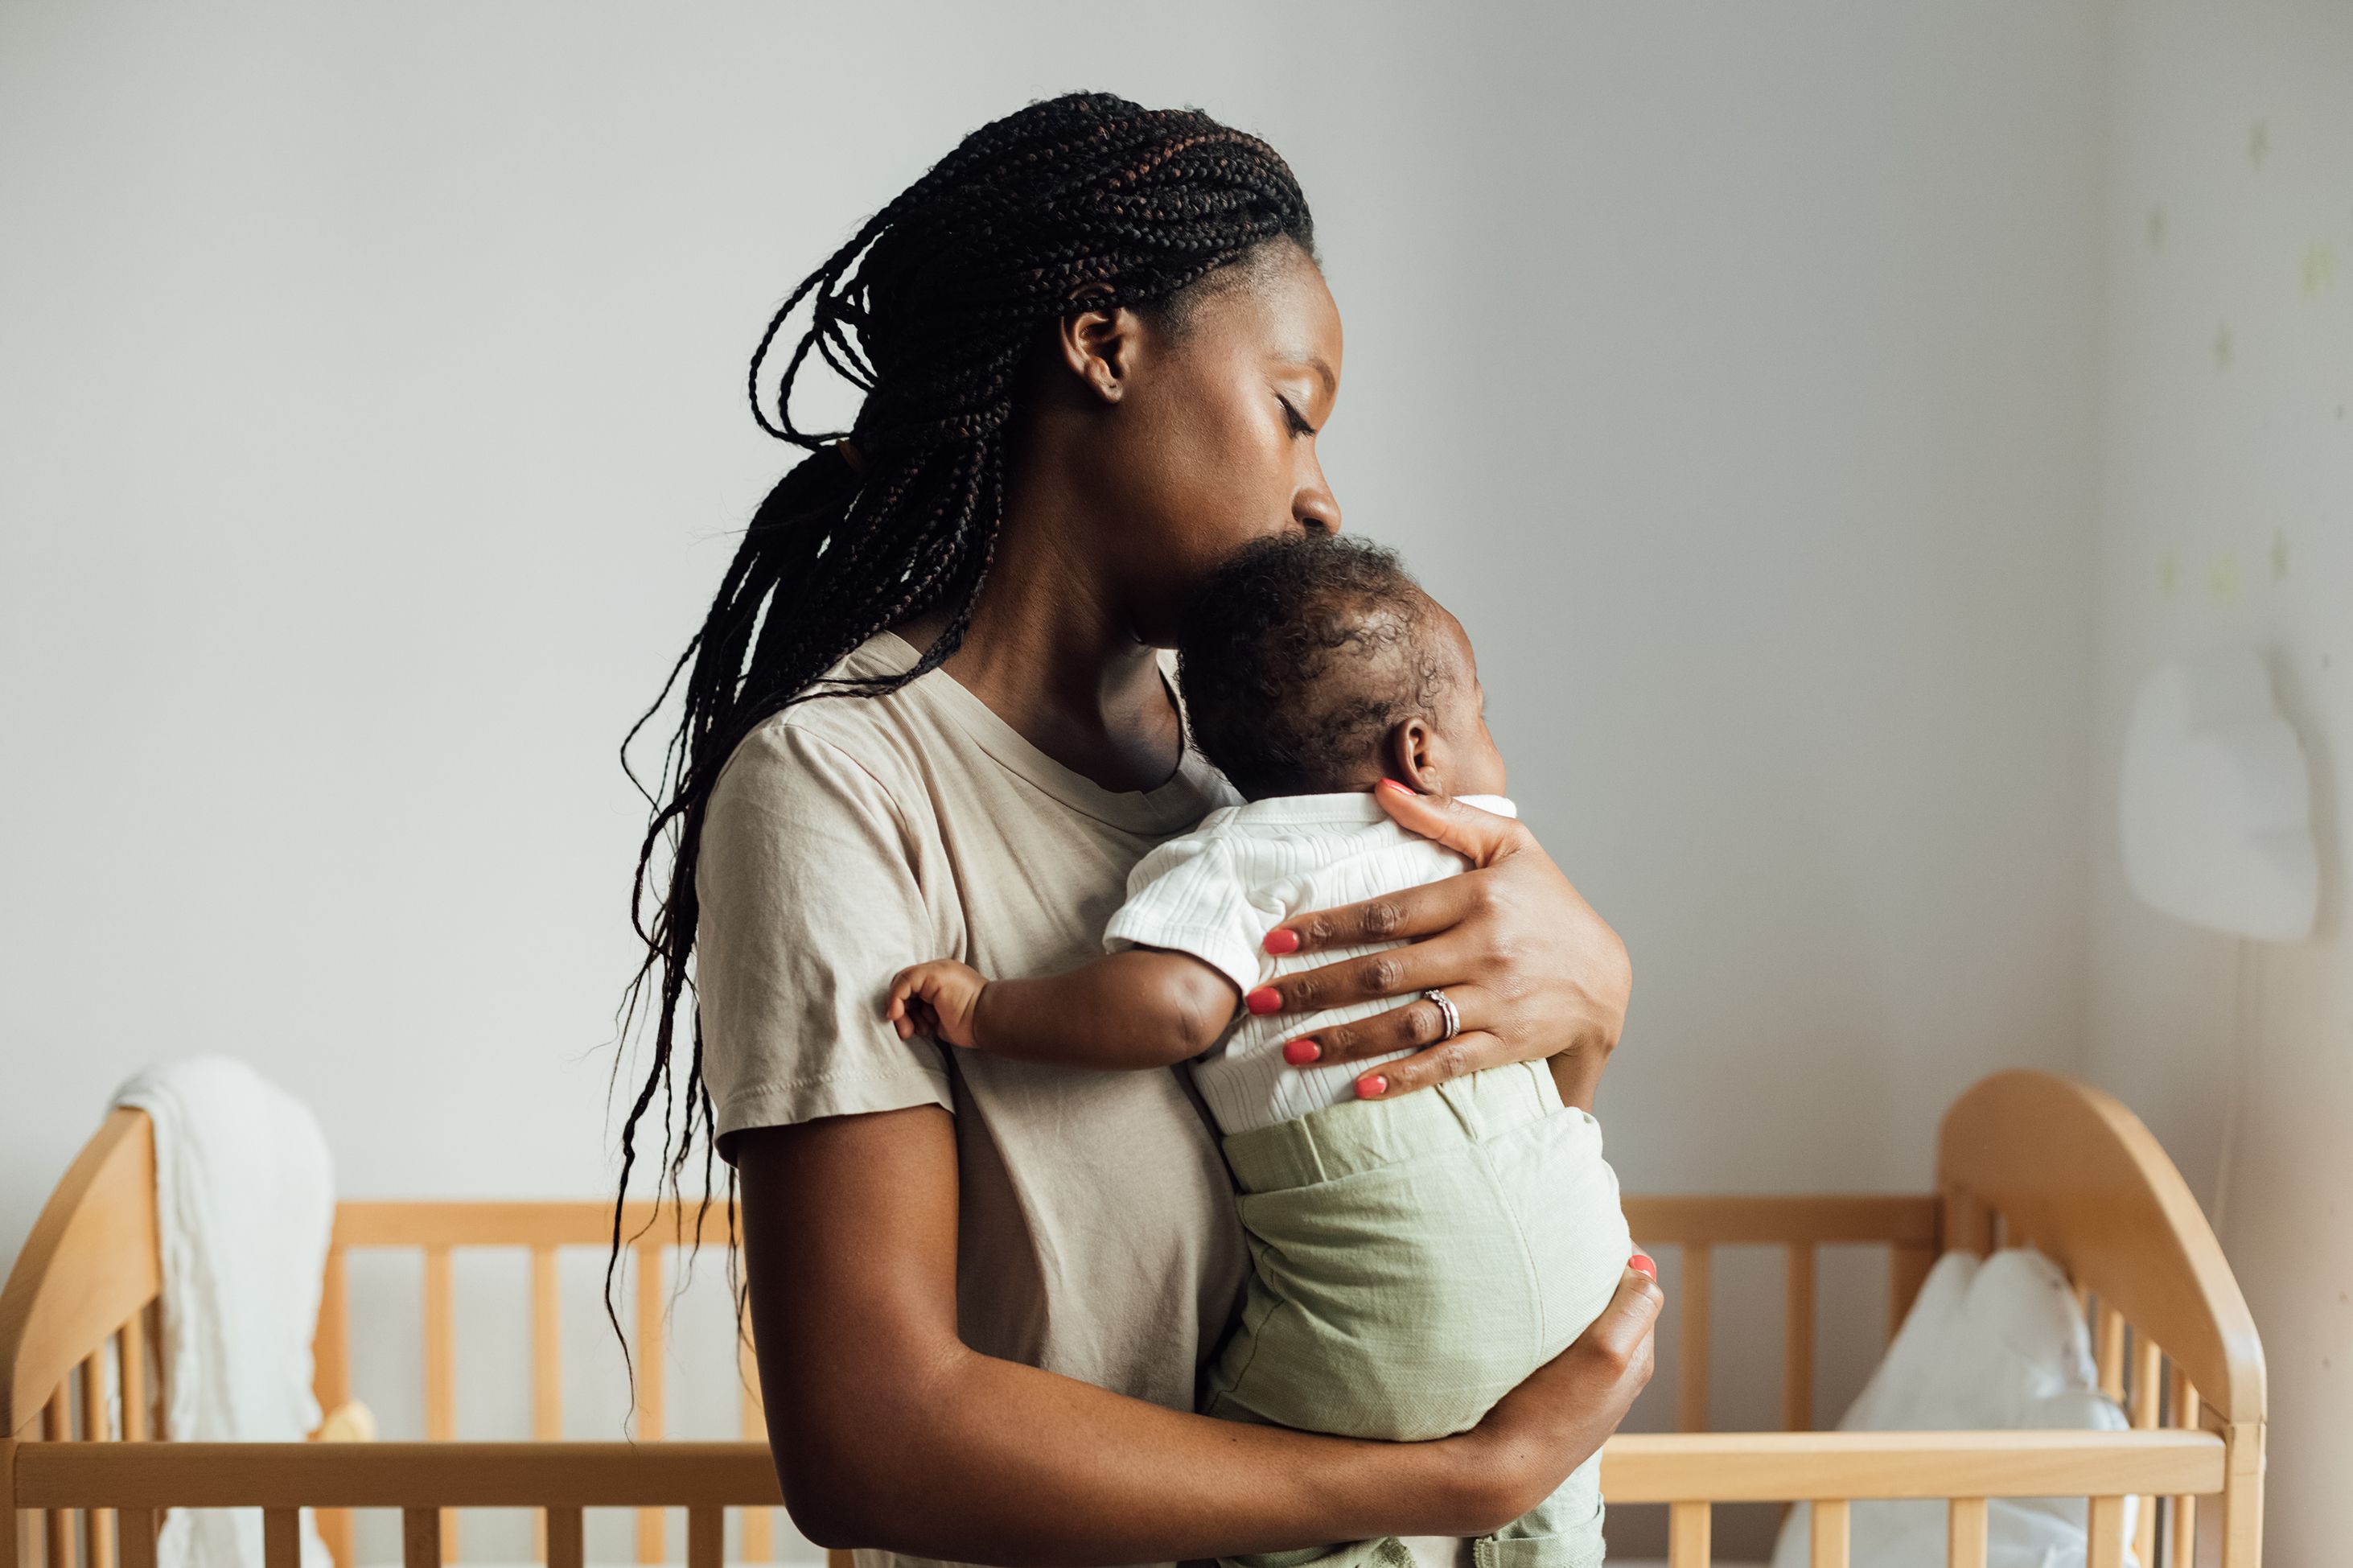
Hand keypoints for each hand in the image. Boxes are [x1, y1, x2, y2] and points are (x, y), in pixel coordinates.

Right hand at [886, 960, 987, 1048]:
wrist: (984, 1019)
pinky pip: (915, 1023)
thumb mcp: (934, 975)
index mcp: (931, 972)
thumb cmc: (963, 994)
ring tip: (921, 1029)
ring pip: (906, 1012)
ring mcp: (932, 1004)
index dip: (895, 997)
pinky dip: (916, 1028)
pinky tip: (928, 1030)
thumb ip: (908, 980)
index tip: (895, 1014)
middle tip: (906, 1028)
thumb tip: (893, 1008)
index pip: (902, 981)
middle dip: (900, 1013)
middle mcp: (930, 987)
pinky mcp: (935, 1021)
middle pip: (901, 998)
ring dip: (908, 1022)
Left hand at [1252, 783, 1631, 1098]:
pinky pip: (1446, 1063)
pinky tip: (1359, 1086)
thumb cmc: (1548, 903)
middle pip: (1384, 972)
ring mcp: (1494, 1000)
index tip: (1277, 941)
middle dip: (1316, 988)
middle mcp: (1482, 949)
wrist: (1606, 976)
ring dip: (1345, 1039)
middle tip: (1261, 1001)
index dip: (1327, 928)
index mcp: (1475, 897)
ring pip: (1407, 1022)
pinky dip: (1403, 1077)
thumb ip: (1444, 816)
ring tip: (1291, 1050)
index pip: (1386, 914)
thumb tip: (1383, 788)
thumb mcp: (1509, 844)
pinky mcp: (1505, 1042)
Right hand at [1452, 1260, 1661, 1526]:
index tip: (1585, 1235)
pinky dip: (1552, 1328)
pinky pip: (1562, 1348)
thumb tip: (1644, 1272)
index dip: (1617, 1258)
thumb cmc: (1549, 1413)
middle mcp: (1618, 1376)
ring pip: (1587, 1326)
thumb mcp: (1605, 1354)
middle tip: (1559, 1252)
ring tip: (1542, 1281)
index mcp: (1637, 1359)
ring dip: (1570, 1303)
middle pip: (1614, 1306)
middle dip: (1594, 1278)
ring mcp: (1585, 1390)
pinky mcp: (1555, 1399)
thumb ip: (1633, 1310)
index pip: (1641, 1288)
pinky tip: (1528, 1327)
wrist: (1498, 1474)